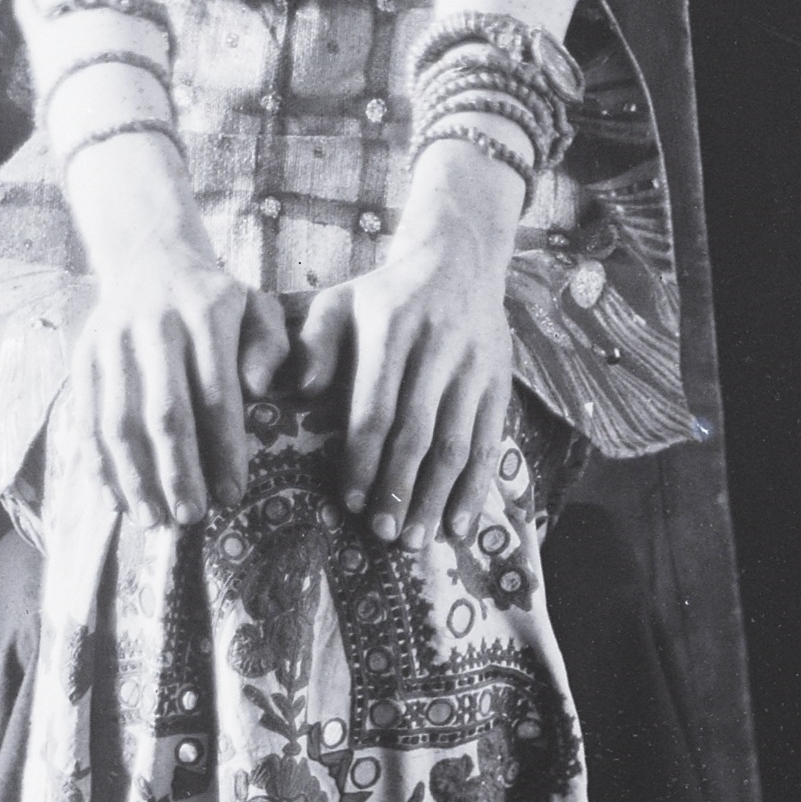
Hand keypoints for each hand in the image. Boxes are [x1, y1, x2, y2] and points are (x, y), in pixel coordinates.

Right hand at [77, 243, 290, 525]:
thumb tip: (261, 391)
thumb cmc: (216, 300)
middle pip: (164, 412)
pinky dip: (98, 463)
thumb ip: (271, 345)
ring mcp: (112, 341)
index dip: (223, 449)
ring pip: (118, 420)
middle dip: (178, 471)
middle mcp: (154, 325)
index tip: (233, 495)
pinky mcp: (84, 356)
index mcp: (205, 314)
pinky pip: (86, 416)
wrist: (150, 256)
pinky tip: (114, 498)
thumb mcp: (257, 307)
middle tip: (192, 518)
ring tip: (153, 519)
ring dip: (134, 477)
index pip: (216, 393)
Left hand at [291, 176, 517, 552]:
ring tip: (417, 540)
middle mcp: (437, 345)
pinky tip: (459, 523)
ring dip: (437, 497)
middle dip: (399, 487)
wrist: (459, 260)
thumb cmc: (384, 296)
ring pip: (457, 443)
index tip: (349, 501)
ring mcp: (474, 365)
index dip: (362, 458)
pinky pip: (489, 442)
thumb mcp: (339, 303)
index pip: (376, 404)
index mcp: (390, 325)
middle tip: (382, 533)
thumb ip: (313, 343)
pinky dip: (475, 487)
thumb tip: (300, 391)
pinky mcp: (500, 382)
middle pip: (418, 431)